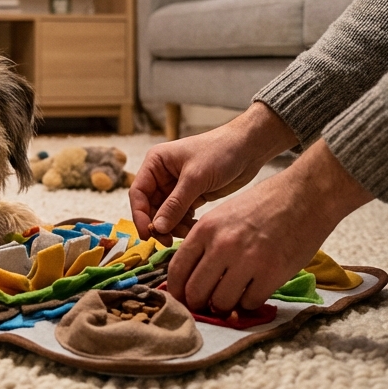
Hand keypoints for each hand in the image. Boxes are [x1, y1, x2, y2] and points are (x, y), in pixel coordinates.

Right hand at [129, 102, 298, 243]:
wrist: (249, 148)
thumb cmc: (220, 152)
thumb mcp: (195, 178)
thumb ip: (175, 204)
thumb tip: (157, 228)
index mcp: (155, 163)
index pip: (138, 193)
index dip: (140, 215)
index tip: (147, 235)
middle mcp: (162, 175)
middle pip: (150, 207)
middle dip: (159, 224)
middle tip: (168, 241)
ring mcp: (176, 187)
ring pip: (165, 215)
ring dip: (173, 227)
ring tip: (189, 233)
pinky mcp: (191, 196)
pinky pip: (180, 216)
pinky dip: (185, 225)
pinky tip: (196, 228)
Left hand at [165, 140, 373, 311]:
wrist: (305, 196)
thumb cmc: (263, 204)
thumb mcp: (223, 215)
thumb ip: (205, 243)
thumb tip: (191, 275)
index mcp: (205, 229)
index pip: (177, 269)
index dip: (175, 290)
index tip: (180, 298)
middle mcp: (222, 245)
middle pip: (195, 292)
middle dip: (198, 304)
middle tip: (206, 305)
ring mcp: (247, 261)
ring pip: (221, 303)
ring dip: (224, 307)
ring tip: (231, 299)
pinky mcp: (272, 274)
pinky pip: (249, 303)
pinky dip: (249, 303)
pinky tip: (253, 292)